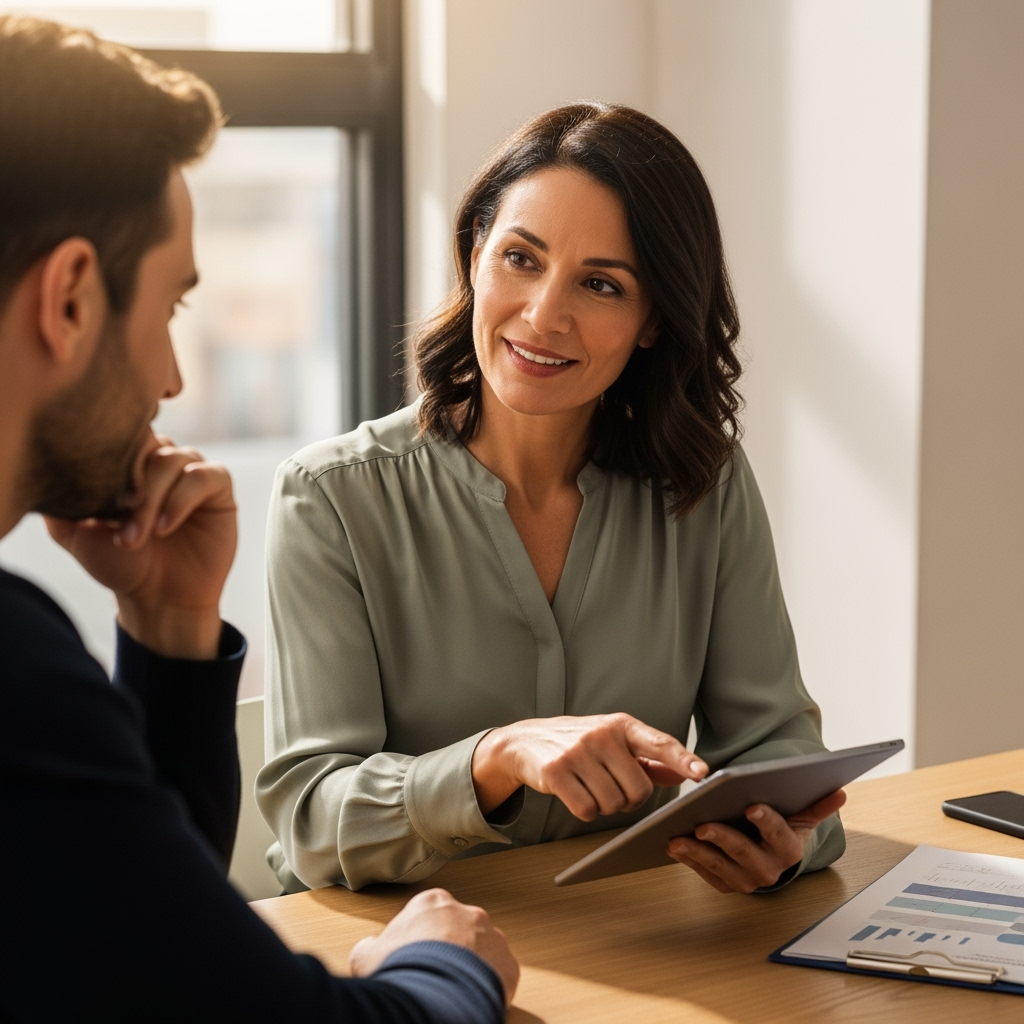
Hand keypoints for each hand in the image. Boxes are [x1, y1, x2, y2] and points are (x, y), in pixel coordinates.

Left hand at [45, 432, 236, 658]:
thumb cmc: (121, 564)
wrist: (159, 597)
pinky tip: (166, 528)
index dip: (111, 456)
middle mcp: (160, 459)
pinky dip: (181, 500)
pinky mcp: (218, 487)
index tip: (100, 495)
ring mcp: (190, 470)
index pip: (121, 432)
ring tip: (139, 536)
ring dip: (152, 499)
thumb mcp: (75, 532)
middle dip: (131, 481)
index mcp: (129, 462)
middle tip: (117, 518)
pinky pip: (203, 476)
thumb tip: (50, 471)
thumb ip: (61, 501)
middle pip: (147, 442)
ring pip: (172, 460)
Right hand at [349, 889, 519, 1005]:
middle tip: (434, 973)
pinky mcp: (508, 963)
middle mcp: (466, 912)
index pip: (427, 914)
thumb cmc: (402, 969)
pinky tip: (471, 996)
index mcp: (432, 903)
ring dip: (470, 964)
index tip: (413, 955)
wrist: (435, 994)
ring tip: (453, 988)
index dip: (418, 937)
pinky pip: (500, 972)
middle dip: (448, 948)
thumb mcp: (367, 955)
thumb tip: (369, 948)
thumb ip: (370, 945)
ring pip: (482, 948)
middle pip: (457, 928)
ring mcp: (491, 936)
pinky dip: (489, 983)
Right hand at [472, 713, 707, 819]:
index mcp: (621, 725)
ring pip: (613, 804)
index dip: (682, 759)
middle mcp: (602, 735)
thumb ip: (650, 759)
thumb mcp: (614, 742)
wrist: (526, 742)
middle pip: (638, 790)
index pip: (659, 743)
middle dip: (628, 799)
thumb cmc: (578, 744)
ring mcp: (577, 753)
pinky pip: (587, 810)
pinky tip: (575, 794)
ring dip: (605, 806)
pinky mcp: (556, 772)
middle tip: (611, 787)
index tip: (703, 772)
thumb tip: (684, 773)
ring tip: (590, 787)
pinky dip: (585, 810)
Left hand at [667, 789, 846, 892]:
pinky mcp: (725, 884)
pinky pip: (705, 874)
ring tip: (677, 838)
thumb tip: (840, 792)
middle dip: (723, 838)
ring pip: (720, 867)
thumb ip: (817, 804)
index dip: (766, 821)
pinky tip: (673, 844)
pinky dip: (688, 860)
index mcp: (789, 850)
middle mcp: (769, 870)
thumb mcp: (801, 815)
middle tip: (702, 825)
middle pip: (744, 853)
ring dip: (697, 853)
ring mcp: (746, 880)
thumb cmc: (783, 826)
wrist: (772, 853)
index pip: (778, 834)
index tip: (752, 806)